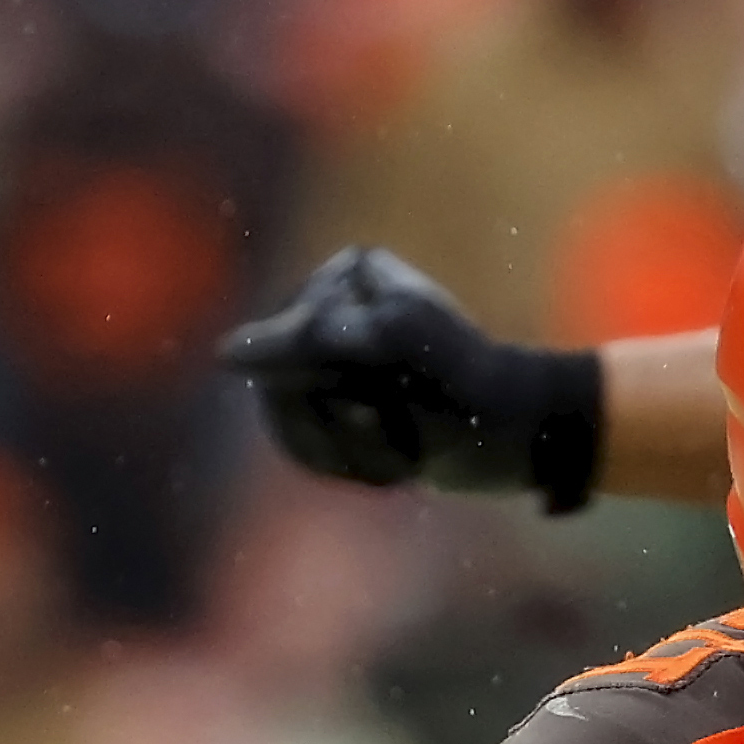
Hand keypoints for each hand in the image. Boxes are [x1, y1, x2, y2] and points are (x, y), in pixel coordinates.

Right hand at [218, 246, 602, 506]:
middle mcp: (332, 312)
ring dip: (348, 451)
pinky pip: (307, 449)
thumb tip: (226, 355)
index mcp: (347, 277)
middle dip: (337, 419)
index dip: (331, 378)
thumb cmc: (462, 386)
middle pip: (281, 386)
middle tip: (397, 420)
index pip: (289, 342)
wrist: (516, 435)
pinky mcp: (341, 411)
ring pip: (290, 424)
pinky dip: (348, 466)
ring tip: (399, 447)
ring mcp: (332, 364)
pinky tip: (389, 464)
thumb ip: (304, 342)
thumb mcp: (386, 349)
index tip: (392, 386)